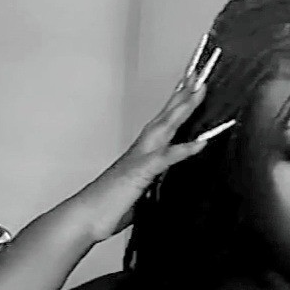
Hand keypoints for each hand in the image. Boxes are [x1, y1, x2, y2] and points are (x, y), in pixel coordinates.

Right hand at [71, 34, 233, 243]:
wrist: (88, 216)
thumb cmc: (112, 205)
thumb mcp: (141, 190)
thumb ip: (155, 180)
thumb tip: (166, 178)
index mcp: (144, 152)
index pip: (164, 123)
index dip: (178, 104)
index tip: (191, 86)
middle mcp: (142, 148)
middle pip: (166, 115)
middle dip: (183, 94)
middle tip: (200, 73)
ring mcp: (141, 157)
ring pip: (166, 126)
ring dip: (183, 108)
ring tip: (200, 89)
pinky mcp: (141, 172)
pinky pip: (167, 157)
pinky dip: (184, 149)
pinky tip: (200, 142)